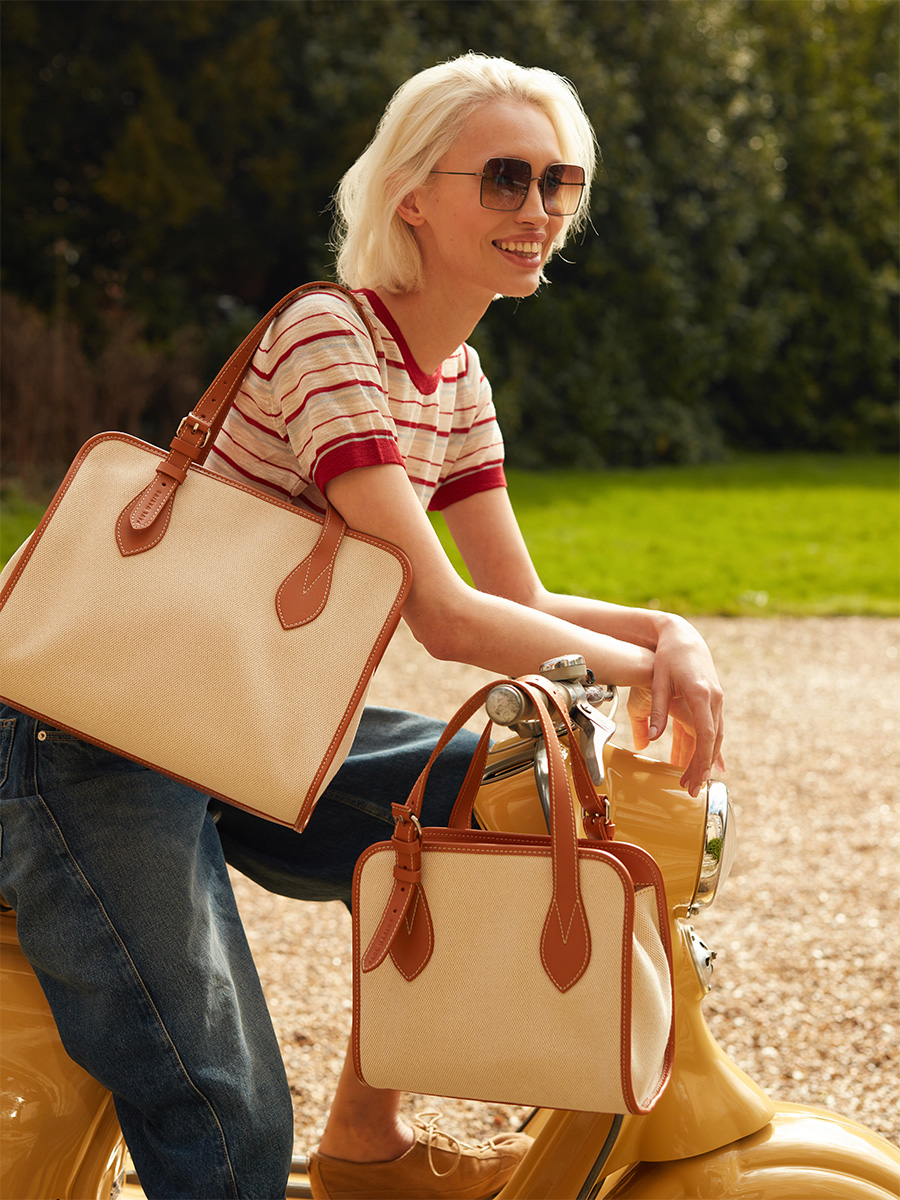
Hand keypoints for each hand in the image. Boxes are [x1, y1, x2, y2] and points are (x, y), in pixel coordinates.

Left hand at [627, 616, 724, 795]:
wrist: (683, 635)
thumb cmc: (668, 656)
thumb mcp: (659, 681)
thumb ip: (657, 711)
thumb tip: (652, 740)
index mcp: (701, 694)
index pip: (705, 735)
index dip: (701, 759)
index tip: (694, 778)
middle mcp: (714, 698)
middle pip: (712, 741)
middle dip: (702, 767)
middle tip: (690, 790)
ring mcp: (716, 699)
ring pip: (715, 737)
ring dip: (705, 759)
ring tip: (692, 780)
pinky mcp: (712, 700)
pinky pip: (712, 728)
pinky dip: (707, 746)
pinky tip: (702, 762)